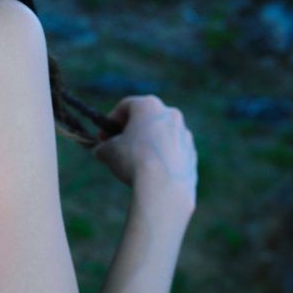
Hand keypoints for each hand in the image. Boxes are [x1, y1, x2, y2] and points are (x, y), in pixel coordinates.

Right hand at [91, 95, 196, 214]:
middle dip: (130, 131)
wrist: (163, 187)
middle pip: (146, 119)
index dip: (110, 121)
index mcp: (148, 105)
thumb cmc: (133, 161)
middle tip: (118, 147)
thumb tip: (101, 150)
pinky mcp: (192, 153)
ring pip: (161, 135)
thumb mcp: (107, 151)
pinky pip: (172, 151)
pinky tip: (151, 173)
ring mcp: (184, 134)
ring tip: (135, 163)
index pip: (125, 107)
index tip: (102, 137)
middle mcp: (170, 114)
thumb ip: (103, 146)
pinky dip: (161, 157)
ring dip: (147, 144)